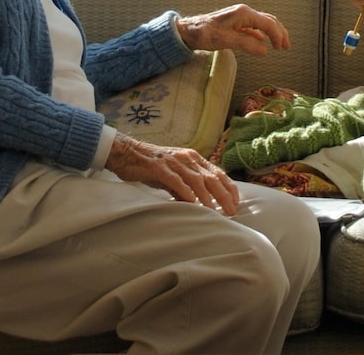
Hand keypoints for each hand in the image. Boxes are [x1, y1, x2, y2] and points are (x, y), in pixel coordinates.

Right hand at [105, 134, 240, 214]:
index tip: (235, 202)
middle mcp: (187, 158)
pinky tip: (191, 201)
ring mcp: (174, 162)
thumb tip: (199, 204)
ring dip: (207, 196)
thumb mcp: (174, 175)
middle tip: (231, 211)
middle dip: (223, 195)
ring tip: (214, 210)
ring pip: (196, 179)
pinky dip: (185, 191)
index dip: (229, 188)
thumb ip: (187, 187)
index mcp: (193, 158)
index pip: (217, 173)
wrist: (127, 153)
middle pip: (211, 177)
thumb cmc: (152, 166)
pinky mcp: (159, 167)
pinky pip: (175, 180)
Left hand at [177, 4, 290, 55]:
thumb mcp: (226, 41)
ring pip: (262, 23)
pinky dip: (262, 34)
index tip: (281, 49)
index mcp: (244, 14)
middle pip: (268, 21)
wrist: (188, 31)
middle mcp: (244, 12)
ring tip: (280, 44)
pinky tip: (264, 42)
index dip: (278, 36)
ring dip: (273, 33)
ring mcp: (240, 17)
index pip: (268, 23)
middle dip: (280, 33)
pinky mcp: (235, 23)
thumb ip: (247, 45)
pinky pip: (253, 27)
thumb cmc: (205, 34)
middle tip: (287, 46)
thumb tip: (265, 50)